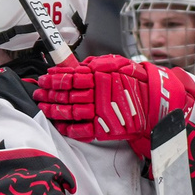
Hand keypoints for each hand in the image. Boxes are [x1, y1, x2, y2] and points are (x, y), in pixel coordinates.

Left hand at [33, 54, 194, 157]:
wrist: (156, 103)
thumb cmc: (136, 81)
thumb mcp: (118, 64)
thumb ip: (96, 64)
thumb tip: (74, 66)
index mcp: (100, 75)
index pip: (70, 76)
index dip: (54, 78)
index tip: (45, 78)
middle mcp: (98, 93)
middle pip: (65, 94)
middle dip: (48, 93)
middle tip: (37, 92)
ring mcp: (100, 112)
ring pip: (69, 111)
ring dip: (52, 109)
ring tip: (42, 106)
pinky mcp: (105, 129)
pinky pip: (80, 130)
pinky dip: (66, 127)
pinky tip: (57, 123)